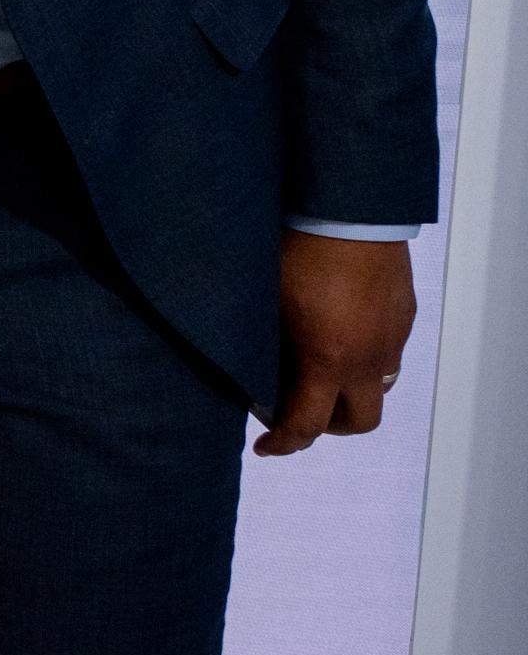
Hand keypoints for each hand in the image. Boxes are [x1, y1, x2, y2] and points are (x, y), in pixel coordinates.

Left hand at [256, 230, 416, 456]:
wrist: (346, 207)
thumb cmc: (294, 249)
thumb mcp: (264, 303)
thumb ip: (263, 348)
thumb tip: (249, 373)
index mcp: (327, 360)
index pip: (307, 425)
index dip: (284, 443)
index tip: (266, 447)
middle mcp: (367, 357)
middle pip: (359, 421)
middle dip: (327, 425)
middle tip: (298, 410)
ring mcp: (392, 335)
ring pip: (378, 385)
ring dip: (349, 389)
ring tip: (318, 369)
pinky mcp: (404, 312)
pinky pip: (388, 351)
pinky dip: (364, 356)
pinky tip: (339, 330)